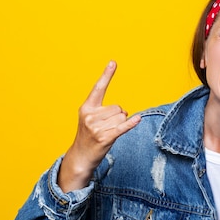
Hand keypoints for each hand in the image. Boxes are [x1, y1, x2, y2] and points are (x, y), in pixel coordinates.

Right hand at [58, 61, 140, 191]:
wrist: (81, 157)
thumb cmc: (89, 136)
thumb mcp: (91, 119)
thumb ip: (104, 111)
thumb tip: (124, 112)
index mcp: (86, 108)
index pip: (98, 88)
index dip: (107, 75)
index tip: (114, 62)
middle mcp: (90, 116)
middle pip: (118, 108)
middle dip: (118, 116)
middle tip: (107, 127)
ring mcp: (96, 128)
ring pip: (122, 118)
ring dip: (120, 125)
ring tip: (108, 133)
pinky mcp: (104, 138)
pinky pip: (122, 127)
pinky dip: (131, 124)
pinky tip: (138, 119)